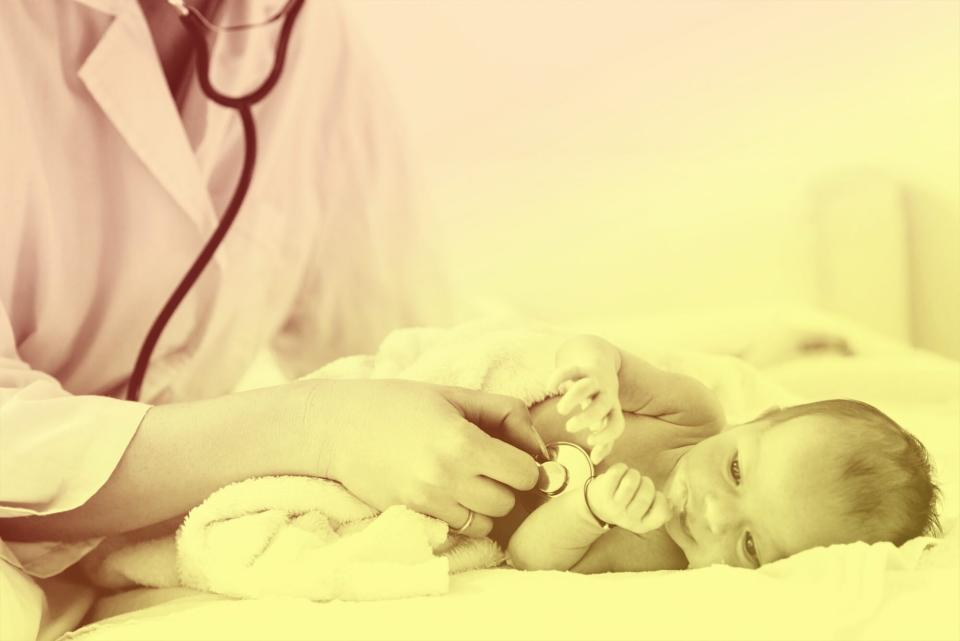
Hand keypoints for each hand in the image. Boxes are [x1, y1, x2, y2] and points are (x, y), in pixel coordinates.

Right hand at [305, 379, 544, 537]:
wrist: (337, 426)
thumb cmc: (399, 404)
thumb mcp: (456, 395)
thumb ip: (506, 413)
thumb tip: (540, 447)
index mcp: (462, 442)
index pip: (525, 474)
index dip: (525, 464)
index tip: (512, 455)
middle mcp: (446, 476)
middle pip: (508, 503)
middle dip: (506, 486)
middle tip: (490, 468)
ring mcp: (426, 501)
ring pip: (485, 523)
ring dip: (485, 506)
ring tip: (467, 481)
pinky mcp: (410, 515)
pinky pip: (456, 529)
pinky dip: (460, 516)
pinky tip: (447, 493)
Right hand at [548, 363, 624, 463]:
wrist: (599, 360)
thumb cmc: (600, 397)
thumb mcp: (606, 417)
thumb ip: (604, 439)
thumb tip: (596, 460)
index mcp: (612, 408)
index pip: (616, 424)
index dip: (606, 435)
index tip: (589, 440)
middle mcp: (605, 394)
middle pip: (603, 405)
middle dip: (587, 418)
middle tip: (570, 427)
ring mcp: (594, 380)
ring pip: (586, 386)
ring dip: (573, 399)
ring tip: (562, 410)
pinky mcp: (581, 367)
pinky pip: (570, 370)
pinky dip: (558, 377)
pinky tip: (550, 387)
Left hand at [585, 463, 673, 534]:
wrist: (597, 505)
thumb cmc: (628, 505)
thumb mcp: (645, 513)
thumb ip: (661, 509)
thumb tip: (672, 501)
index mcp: (642, 526)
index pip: (662, 512)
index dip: (661, 498)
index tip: (654, 495)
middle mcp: (627, 519)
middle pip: (646, 494)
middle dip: (646, 482)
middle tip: (641, 483)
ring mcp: (613, 506)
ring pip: (631, 481)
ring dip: (634, 474)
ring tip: (630, 477)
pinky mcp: (602, 491)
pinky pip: (618, 471)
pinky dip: (621, 467)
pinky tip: (620, 473)